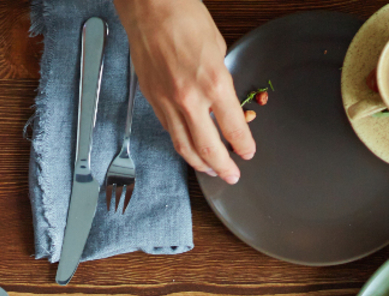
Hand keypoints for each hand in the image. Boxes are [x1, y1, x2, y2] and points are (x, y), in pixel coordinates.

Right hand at [116, 0, 253, 182]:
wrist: (152, 11)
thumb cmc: (185, 21)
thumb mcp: (219, 50)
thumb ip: (221, 81)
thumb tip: (222, 102)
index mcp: (213, 84)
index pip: (233, 128)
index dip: (243, 146)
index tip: (248, 153)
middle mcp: (189, 99)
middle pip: (207, 148)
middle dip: (222, 166)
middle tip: (231, 176)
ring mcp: (166, 102)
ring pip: (183, 145)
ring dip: (198, 162)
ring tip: (209, 169)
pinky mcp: (151, 99)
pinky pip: (168, 129)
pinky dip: (180, 142)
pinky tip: (187, 145)